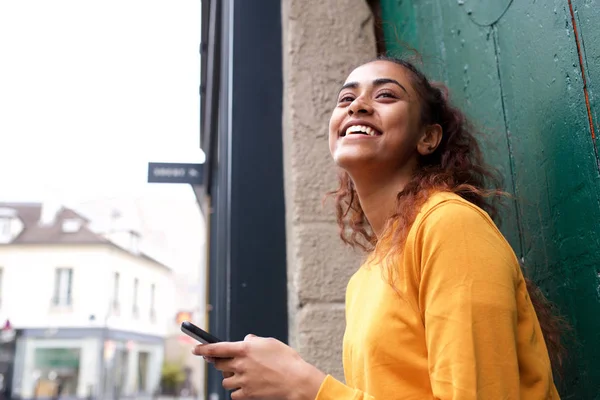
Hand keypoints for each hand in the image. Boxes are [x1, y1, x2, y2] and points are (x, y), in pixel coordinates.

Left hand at [193, 334, 325, 399]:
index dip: (203, 348)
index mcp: (244, 349)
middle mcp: (240, 364)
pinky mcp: (247, 394)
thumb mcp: (270, 342)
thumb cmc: (286, 360)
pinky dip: (238, 391)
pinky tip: (247, 386)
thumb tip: (246, 340)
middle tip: (228, 363)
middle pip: (219, 364)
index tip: (196, 349)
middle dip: (220, 363)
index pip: (216, 348)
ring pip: (225, 380)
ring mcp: (243, 380)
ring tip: (244, 375)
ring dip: (231, 377)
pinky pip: (234, 394)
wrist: (296, 381)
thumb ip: (254, 340)